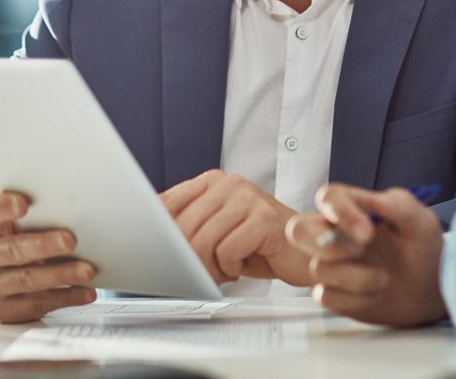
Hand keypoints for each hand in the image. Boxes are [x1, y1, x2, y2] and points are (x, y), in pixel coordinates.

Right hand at [0, 191, 96, 322]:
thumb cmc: (11, 238)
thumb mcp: (12, 222)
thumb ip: (33, 213)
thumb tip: (70, 208)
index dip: (4, 208)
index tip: (24, 203)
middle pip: (12, 250)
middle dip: (43, 245)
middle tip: (70, 241)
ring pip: (27, 280)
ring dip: (61, 274)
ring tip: (87, 270)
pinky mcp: (2, 310)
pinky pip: (37, 304)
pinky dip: (66, 297)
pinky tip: (85, 291)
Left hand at [160, 170, 309, 285]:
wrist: (306, 250)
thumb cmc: (259, 244)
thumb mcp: (218, 230)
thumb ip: (189, 226)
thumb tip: (150, 239)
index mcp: (212, 181)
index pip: (167, 203)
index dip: (157, 233)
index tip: (157, 253)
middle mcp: (229, 183)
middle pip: (182, 227)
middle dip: (187, 259)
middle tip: (201, 273)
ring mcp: (248, 198)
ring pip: (203, 241)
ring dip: (210, 267)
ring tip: (225, 270)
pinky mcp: (263, 219)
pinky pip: (227, 251)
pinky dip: (231, 268)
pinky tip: (244, 265)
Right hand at [286, 183, 446, 326]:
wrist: (434, 289)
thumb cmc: (424, 247)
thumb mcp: (419, 220)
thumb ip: (396, 205)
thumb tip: (370, 198)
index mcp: (353, 208)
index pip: (328, 198)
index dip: (341, 212)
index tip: (368, 232)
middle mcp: (335, 234)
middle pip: (298, 230)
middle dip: (324, 244)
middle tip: (360, 251)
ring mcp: (332, 264)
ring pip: (317, 268)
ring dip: (355, 277)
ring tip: (384, 278)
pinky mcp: (334, 292)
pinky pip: (325, 296)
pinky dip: (353, 299)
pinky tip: (375, 295)